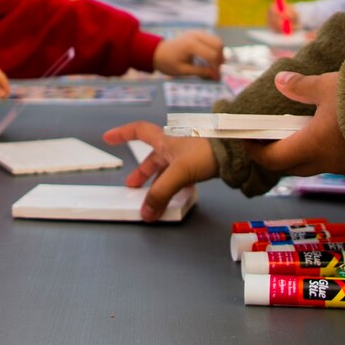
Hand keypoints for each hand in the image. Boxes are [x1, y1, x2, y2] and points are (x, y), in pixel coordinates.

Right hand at [103, 121, 217, 221]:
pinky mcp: (200, 163)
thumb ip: (160, 193)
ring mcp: (188, 154)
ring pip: (167, 167)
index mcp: (165, 140)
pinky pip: (181, 174)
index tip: (108, 137)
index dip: (122, 134)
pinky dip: (175, 184)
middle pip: (152, 157)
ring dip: (158, 181)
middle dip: (141, 172)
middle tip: (132, 186)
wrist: (236, 151)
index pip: (138, 131)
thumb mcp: (178, 173)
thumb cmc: (207, 152)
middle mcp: (175, 145)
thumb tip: (146, 212)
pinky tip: (178, 194)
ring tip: (154, 197)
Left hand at [151, 29, 223, 78]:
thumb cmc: (168, 63)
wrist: (158, 52)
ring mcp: (197, 32)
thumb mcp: (183, 71)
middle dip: (220, 58)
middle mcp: (196, 35)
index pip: (212, 55)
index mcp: (191, 44)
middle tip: (216, 71)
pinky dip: (214, 49)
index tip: (216, 78)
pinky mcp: (198, 33)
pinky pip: (212, 40)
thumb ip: (201, 72)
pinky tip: (209, 60)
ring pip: (217, 41)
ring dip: (219, 53)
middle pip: (218, 44)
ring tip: (213, 66)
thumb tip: (217, 77)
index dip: (217, 67)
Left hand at [247, 71, 344, 178]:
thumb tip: (280, 82)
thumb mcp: (328, 85)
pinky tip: (340, 136)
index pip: (273, 159)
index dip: (256, 151)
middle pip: (295, 166)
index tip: (248, 140)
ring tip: (307, 132)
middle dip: (280, 154)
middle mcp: (330, 163)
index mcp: (312, 146)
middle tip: (272, 137)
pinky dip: (334, 152)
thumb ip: (301, 87)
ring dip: (310, 153)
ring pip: (321, 166)